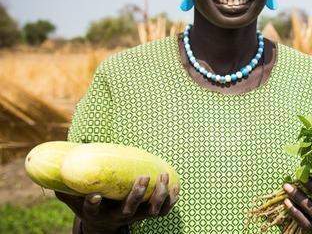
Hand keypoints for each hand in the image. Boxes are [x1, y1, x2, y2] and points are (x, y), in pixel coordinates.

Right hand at [55, 173, 179, 232]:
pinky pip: (163, 211)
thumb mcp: (74, 199)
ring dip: (159, 196)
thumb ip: (66, 188)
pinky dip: (171, 200)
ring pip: (151, 212)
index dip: (93, 203)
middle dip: (137, 194)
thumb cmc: (90, 205)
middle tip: (143, 177)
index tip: (95, 195)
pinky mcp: (147, 214)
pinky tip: (175, 186)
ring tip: (163, 177)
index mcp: (97, 212)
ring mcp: (135, 217)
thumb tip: (50, 173)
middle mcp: (118, 216)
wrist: (104, 225)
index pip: (93, 209)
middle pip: (129, 210)